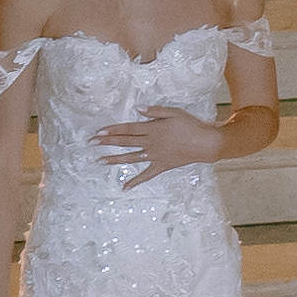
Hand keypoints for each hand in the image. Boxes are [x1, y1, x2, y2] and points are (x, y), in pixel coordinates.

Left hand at [95, 105, 221, 187]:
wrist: (205, 144)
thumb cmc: (190, 125)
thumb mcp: (173, 112)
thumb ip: (154, 111)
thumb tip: (137, 109)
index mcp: (153, 129)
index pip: (128, 129)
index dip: (112, 130)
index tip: (99, 131)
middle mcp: (151, 143)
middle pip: (125, 142)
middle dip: (107, 142)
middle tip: (91, 143)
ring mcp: (155, 156)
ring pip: (131, 158)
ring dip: (114, 160)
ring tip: (99, 161)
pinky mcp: (161, 166)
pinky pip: (146, 175)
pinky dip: (135, 182)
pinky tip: (124, 187)